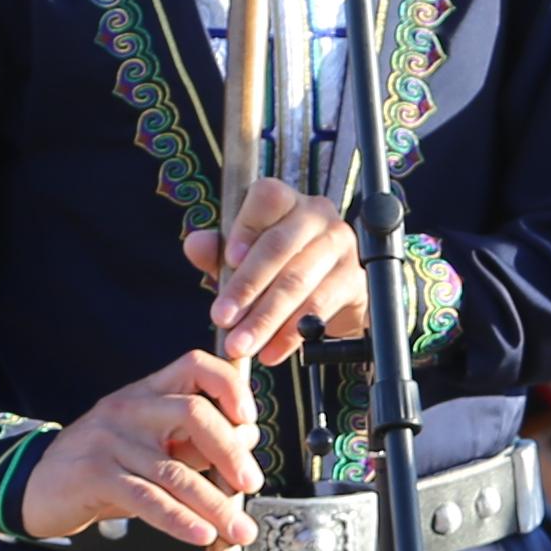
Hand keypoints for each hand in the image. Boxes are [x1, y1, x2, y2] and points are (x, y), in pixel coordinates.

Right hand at [23, 349, 258, 548]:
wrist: (34, 485)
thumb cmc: (103, 466)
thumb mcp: (147, 446)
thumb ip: (191, 444)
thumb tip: (246, 447)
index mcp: (146, 392)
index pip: (195, 365)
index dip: (230, 387)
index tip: (252, 420)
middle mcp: (128, 407)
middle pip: (194, 414)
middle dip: (231, 451)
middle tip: (252, 483)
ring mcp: (108, 440)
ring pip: (175, 470)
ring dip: (215, 504)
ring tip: (239, 529)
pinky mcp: (94, 475)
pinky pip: (147, 499)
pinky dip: (180, 520)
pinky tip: (202, 534)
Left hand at [187, 174, 368, 365]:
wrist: (329, 293)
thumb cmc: (277, 267)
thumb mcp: (241, 257)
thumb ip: (216, 251)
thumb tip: (196, 245)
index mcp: (287, 201)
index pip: (268, 198)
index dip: (246, 227)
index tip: (228, 260)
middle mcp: (317, 216)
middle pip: (280, 246)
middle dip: (247, 287)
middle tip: (222, 319)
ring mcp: (341, 246)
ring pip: (299, 282)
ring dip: (266, 318)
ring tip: (241, 344)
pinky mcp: (354, 280)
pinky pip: (320, 308)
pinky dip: (291, 334)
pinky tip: (271, 351)